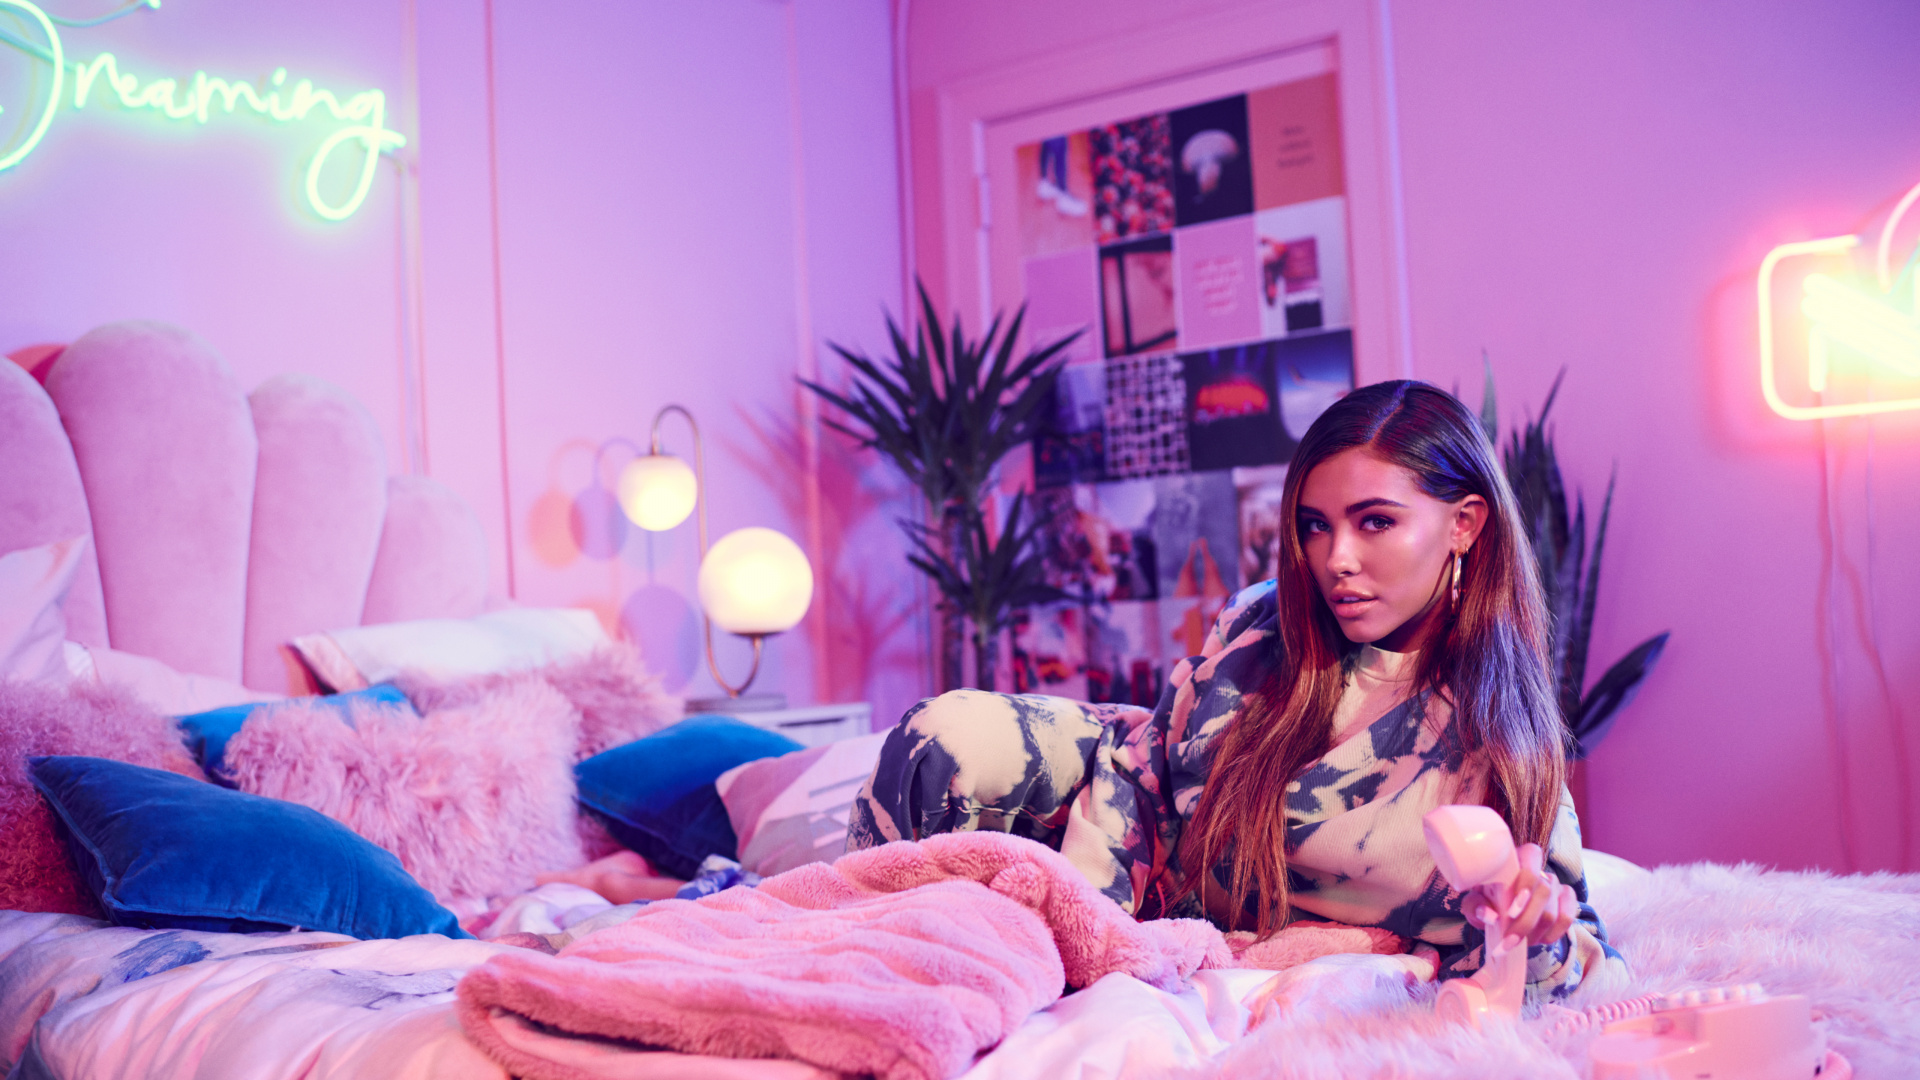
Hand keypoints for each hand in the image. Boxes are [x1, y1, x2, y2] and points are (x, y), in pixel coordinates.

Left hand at [1460, 842, 1577, 949]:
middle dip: (1525, 922)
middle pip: (1543, 891)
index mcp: (1517, 859)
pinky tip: (1536, 940)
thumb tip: (1490, 915)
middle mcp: (1540, 870)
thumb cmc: (1487, 901)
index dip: (1525, 883)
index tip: (1511, 911)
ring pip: (1552, 912)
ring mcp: (1556, 886)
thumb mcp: (1475, 902)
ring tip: (1517, 943)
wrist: (1501, 915)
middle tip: (1508, 941)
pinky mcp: (1567, 902)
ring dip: (1533, 933)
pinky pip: (1567, 919)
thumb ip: (1476, 905)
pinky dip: (1551, 935)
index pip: (1532, 856)